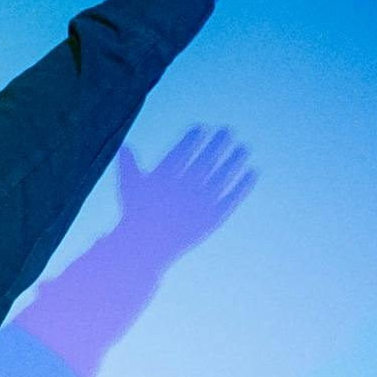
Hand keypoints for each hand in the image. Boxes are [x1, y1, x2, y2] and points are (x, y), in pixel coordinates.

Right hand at [109, 125, 254, 261]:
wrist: (145, 247)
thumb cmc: (136, 214)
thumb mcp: (129, 187)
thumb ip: (128, 164)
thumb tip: (124, 146)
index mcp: (165, 177)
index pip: (182, 151)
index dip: (192, 138)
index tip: (201, 129)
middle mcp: (185, 187)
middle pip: (206, 160)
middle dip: (218, 143)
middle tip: (228, 131)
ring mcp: (200, 203)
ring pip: (223, 176)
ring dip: (235, 160)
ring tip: (243, 149)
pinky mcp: (212, 217)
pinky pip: (231, 198)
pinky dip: (243, 185)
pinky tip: (252, 173)